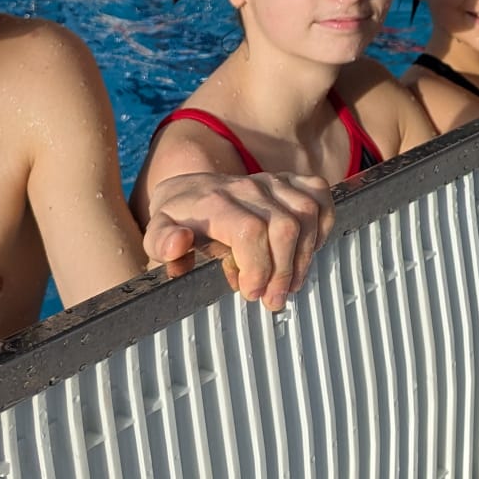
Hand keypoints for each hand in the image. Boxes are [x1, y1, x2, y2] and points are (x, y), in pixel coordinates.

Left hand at [142, 170, 334, 310]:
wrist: (189, 190)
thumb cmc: (177, 221)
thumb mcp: (156, 235)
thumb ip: (161, 243)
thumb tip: (179, 244)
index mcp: (213, 201)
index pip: (250, 231)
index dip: (259, 266)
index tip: (251, 293)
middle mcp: (246, 187)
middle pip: (284, 226)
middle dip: (283, 270)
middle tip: (272, 299)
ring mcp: (271, 180)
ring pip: (307, 213)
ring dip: (304, 255)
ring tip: (289, 284)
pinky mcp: (289, 179)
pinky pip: (320, 195)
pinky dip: (322, 224)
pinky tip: (307, 250)